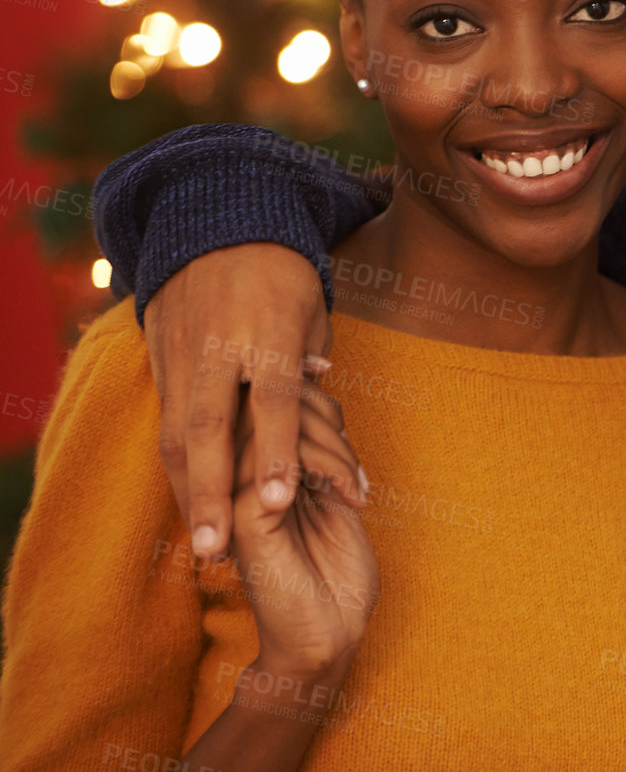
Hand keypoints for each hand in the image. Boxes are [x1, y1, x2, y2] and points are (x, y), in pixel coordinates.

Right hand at [146, 242, 356, 561]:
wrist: (216, 222)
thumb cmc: (283, 272)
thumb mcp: (313, 308)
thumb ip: (312, 360)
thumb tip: (319, 392)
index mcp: (268, 330)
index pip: (273, 398)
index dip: (274, 449)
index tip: (275, 499)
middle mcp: (219, 347)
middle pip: (210, 426)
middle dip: (212, 491)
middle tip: (219, 549)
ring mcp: (183, 354)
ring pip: (178, 432)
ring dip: (188, 491)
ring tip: (204, 544)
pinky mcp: (161, 358)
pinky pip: (166, 420)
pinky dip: (176, 466)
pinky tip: (190, 503)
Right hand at [232, 383, 379, 680]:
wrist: (331, 634)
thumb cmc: (337, 567)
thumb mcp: (334, 489)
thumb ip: (318, 441)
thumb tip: (321, 383)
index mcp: (250, 470)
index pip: (266, 399)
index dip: (314, 397)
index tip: (345, 429)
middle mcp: (235, 480)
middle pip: (263, 404)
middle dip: (322, 414)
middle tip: (352, 459)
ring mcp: (235, 500)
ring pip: (271, 429)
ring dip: (330, 444)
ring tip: (355, 482)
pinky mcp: (246, 522)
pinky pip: (276, 468)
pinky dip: (325, 467)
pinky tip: (349, 495)